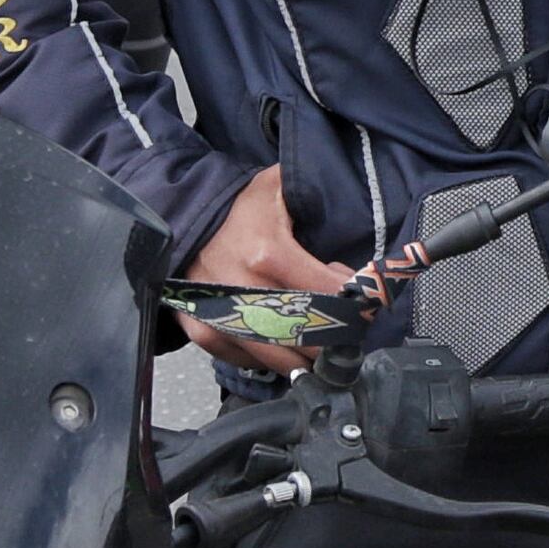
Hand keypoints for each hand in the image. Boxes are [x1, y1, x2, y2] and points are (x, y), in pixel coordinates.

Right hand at [180, 159, 355, 371]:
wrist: (183, 215)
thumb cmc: (239, 205)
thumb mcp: (282, 187)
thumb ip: (323, 203)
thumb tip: (355, 246)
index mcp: (269, 254)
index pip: (329, 297)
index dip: (354, 306)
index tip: (365, 306)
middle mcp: (243, 289)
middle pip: (306, 338)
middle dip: (334, 341)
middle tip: (348, 335)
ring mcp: (219, 314)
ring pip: (278, 359)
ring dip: (305, 357)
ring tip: (319, 343)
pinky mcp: (201, 329)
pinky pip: (246, 360)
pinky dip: (270, 358)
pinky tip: (282, 342)